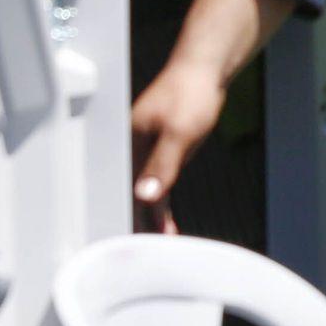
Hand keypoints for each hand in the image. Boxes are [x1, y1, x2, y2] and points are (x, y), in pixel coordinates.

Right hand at [128, 0, 285, 228]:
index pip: (119, 189)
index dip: (121, 215)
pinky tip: (165, 226)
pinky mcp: (161, 151)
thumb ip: (162, 165)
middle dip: (131, 222)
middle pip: (127, 193)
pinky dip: (161, 203)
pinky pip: (157, 184)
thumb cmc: (191, 94)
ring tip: (153, 248)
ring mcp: (144, 151)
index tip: (123, 243)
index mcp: (126, 145)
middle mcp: (130, 150)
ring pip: (142, 192)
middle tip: (136, 255)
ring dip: (147, 217)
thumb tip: (145, 197)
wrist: (205, 69)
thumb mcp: (179, 132)